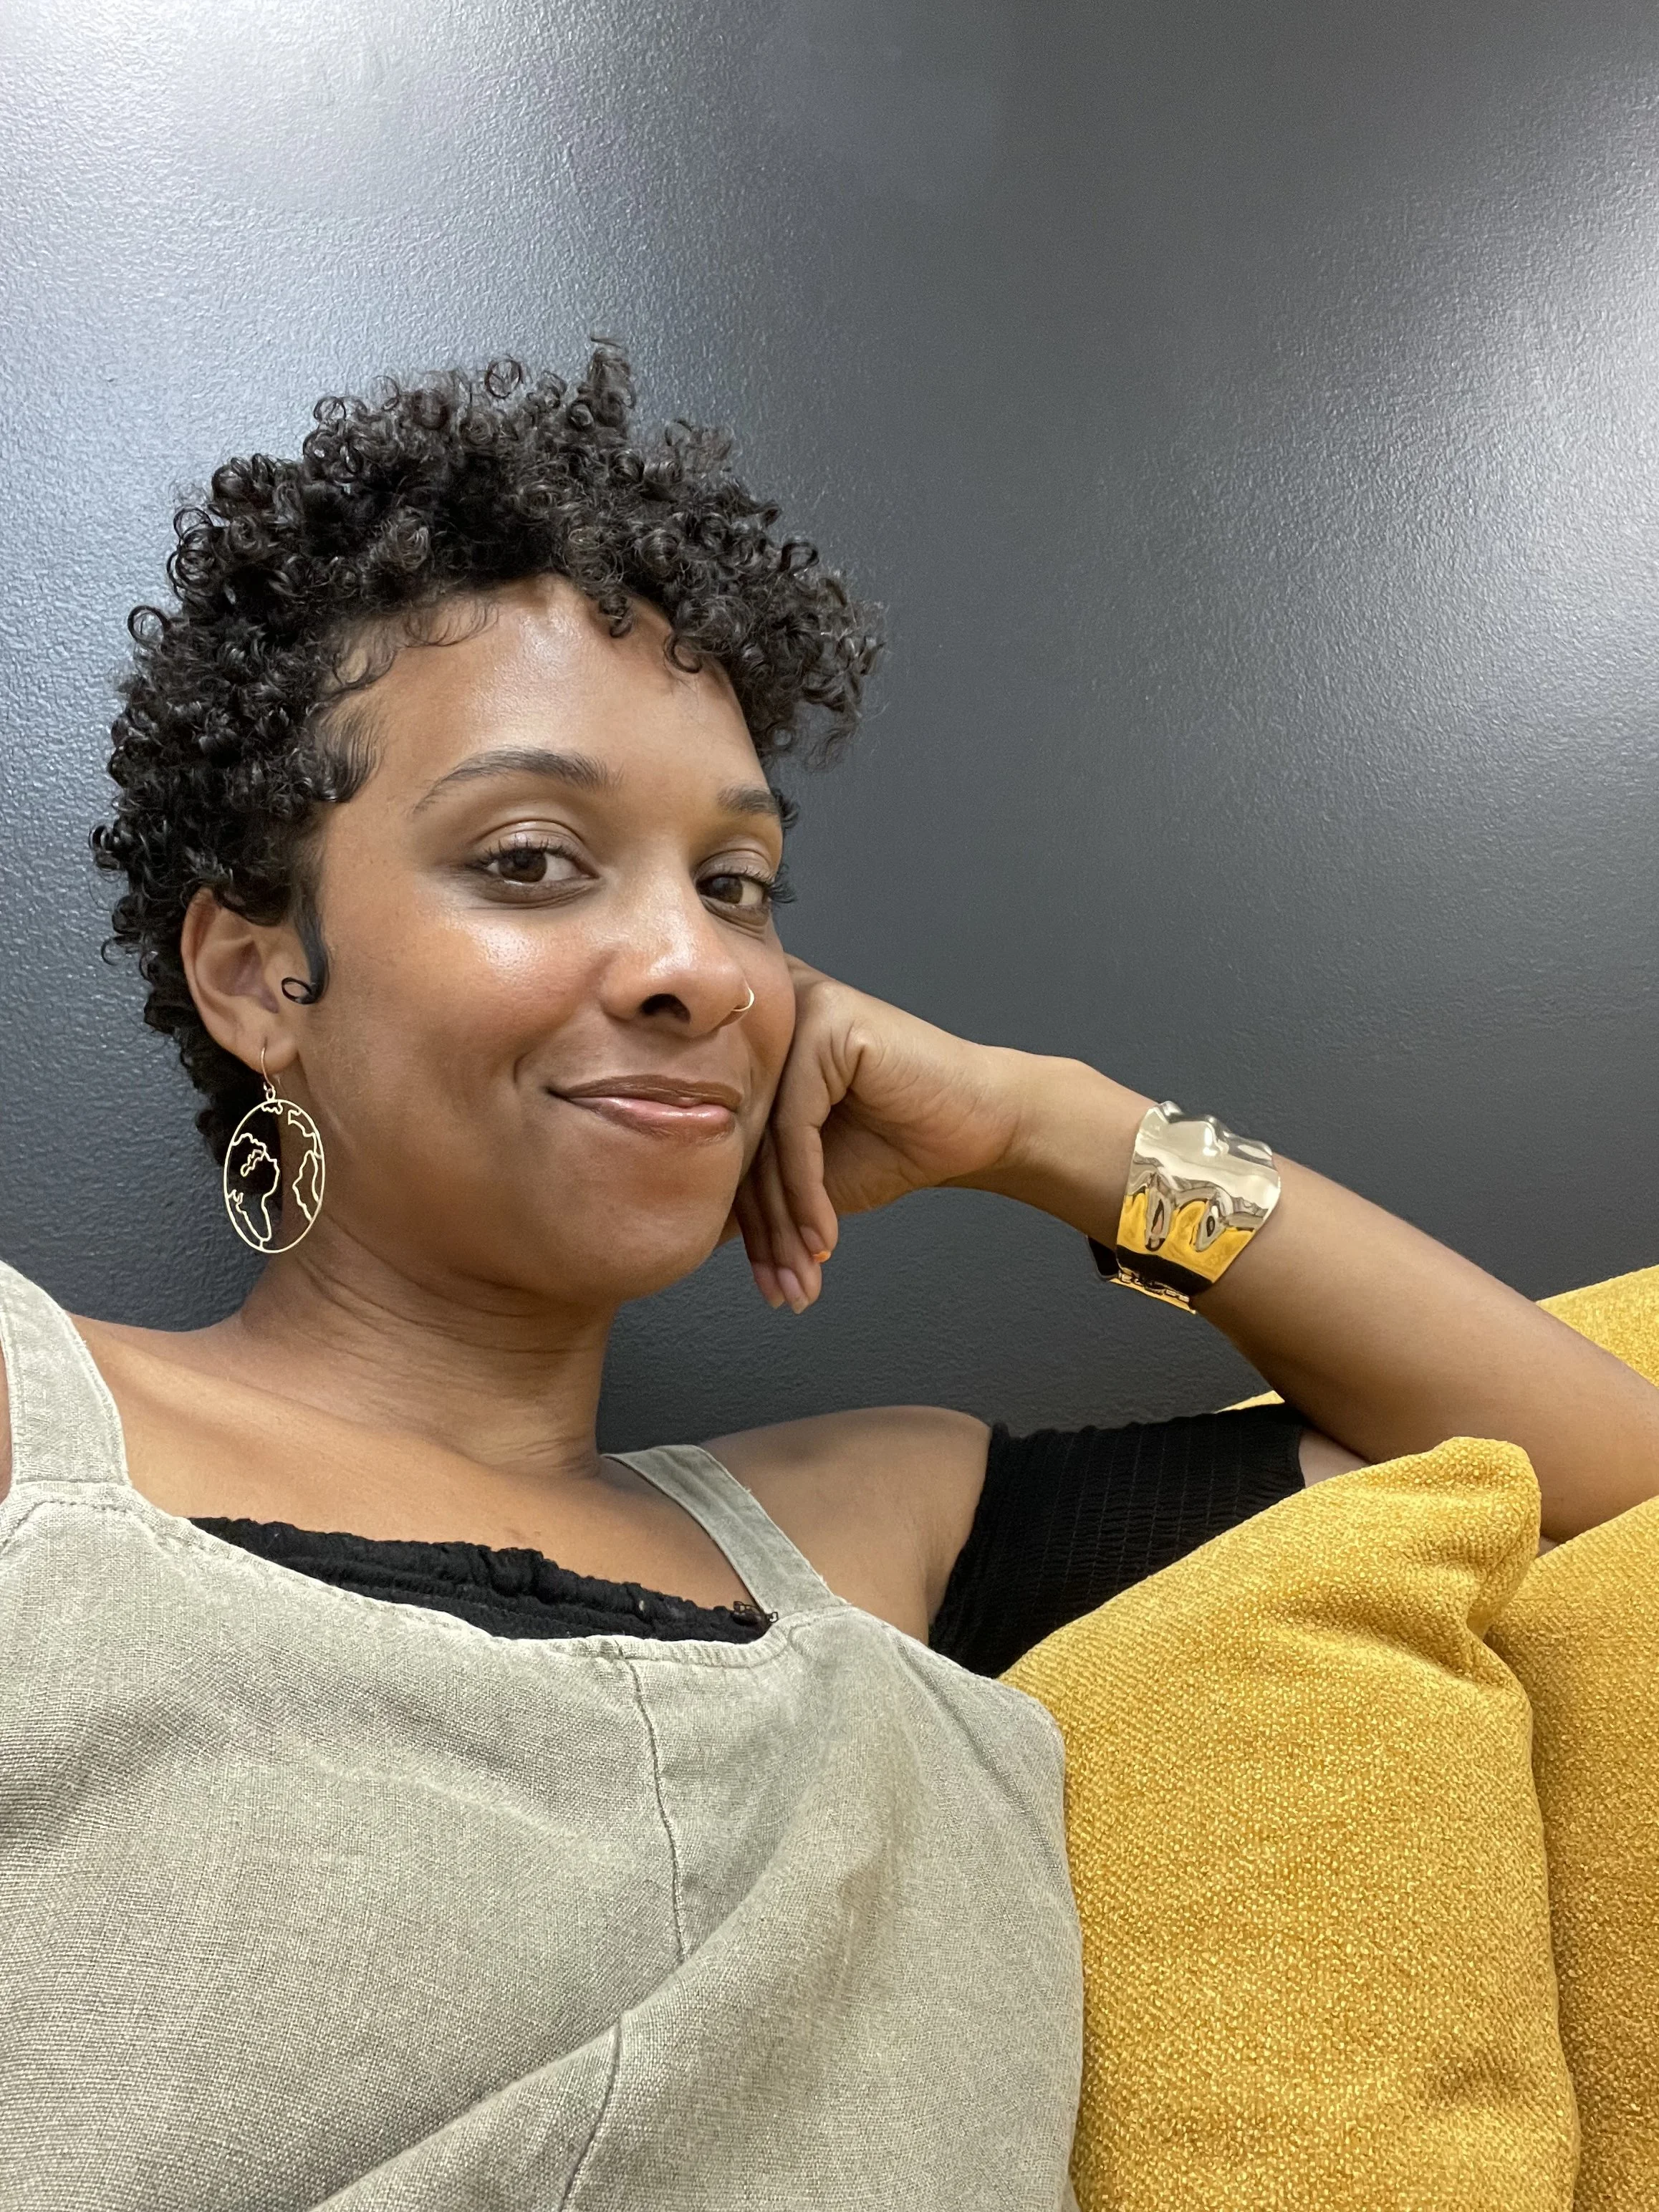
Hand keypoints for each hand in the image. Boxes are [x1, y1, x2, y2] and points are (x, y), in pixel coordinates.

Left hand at [727, 958, 1031, 1310]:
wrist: (978, 1127)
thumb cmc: (894, 1143)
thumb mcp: (805, 1177)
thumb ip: (749, 1188)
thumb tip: (681, 1232)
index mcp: (748, 1045)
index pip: (725, 1140)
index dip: (743, 1220)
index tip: (765, 1282)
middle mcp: (766, 1016)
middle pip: (741, 1141)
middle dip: (765, 1231)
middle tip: (782, 1290)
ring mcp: (795, 1010)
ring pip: (765, 1140)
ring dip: (786, 1225)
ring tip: (801, 1277)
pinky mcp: (828, 1020)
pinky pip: (796, 1126)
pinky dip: (807, 1193)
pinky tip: (822, 1238)